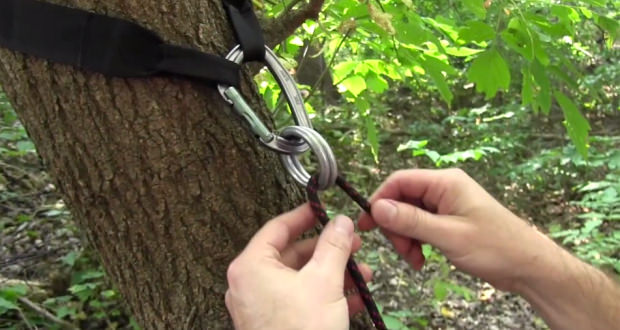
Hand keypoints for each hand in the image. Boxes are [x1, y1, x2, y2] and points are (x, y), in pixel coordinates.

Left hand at [225, 203, 372, 329]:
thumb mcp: (324, 281)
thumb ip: (334, 246)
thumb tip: (341, 221)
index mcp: (251, 266)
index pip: (277, 228)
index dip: (304, 216)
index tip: (324, 209)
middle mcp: (250, 285)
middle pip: (292, 255)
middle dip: (328, 250)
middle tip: (353, 243)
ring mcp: (260, 308)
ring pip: (300, 279)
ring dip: (333, 273)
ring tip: (363, 273)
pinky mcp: (274, 325)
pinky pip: (300, 301)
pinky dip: (326, 296)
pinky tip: (356, 297)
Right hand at [359, 168, 552, 290]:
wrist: (528, 266)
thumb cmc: (495, 247)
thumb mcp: (448, 235)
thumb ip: (412, 221)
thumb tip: (377, 208)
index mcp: (445, 182)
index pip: (400, 181)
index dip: (380, 200)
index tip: (367, 224)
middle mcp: (444, 188)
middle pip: (402, 200)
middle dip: (396, 226)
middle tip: (402, 251)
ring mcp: (447, 205)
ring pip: (410, 216)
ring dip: (406, 238)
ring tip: (416, 261)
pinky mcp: (450, 220)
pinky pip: (422, 226)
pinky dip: (417, 243)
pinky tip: (422, 260)